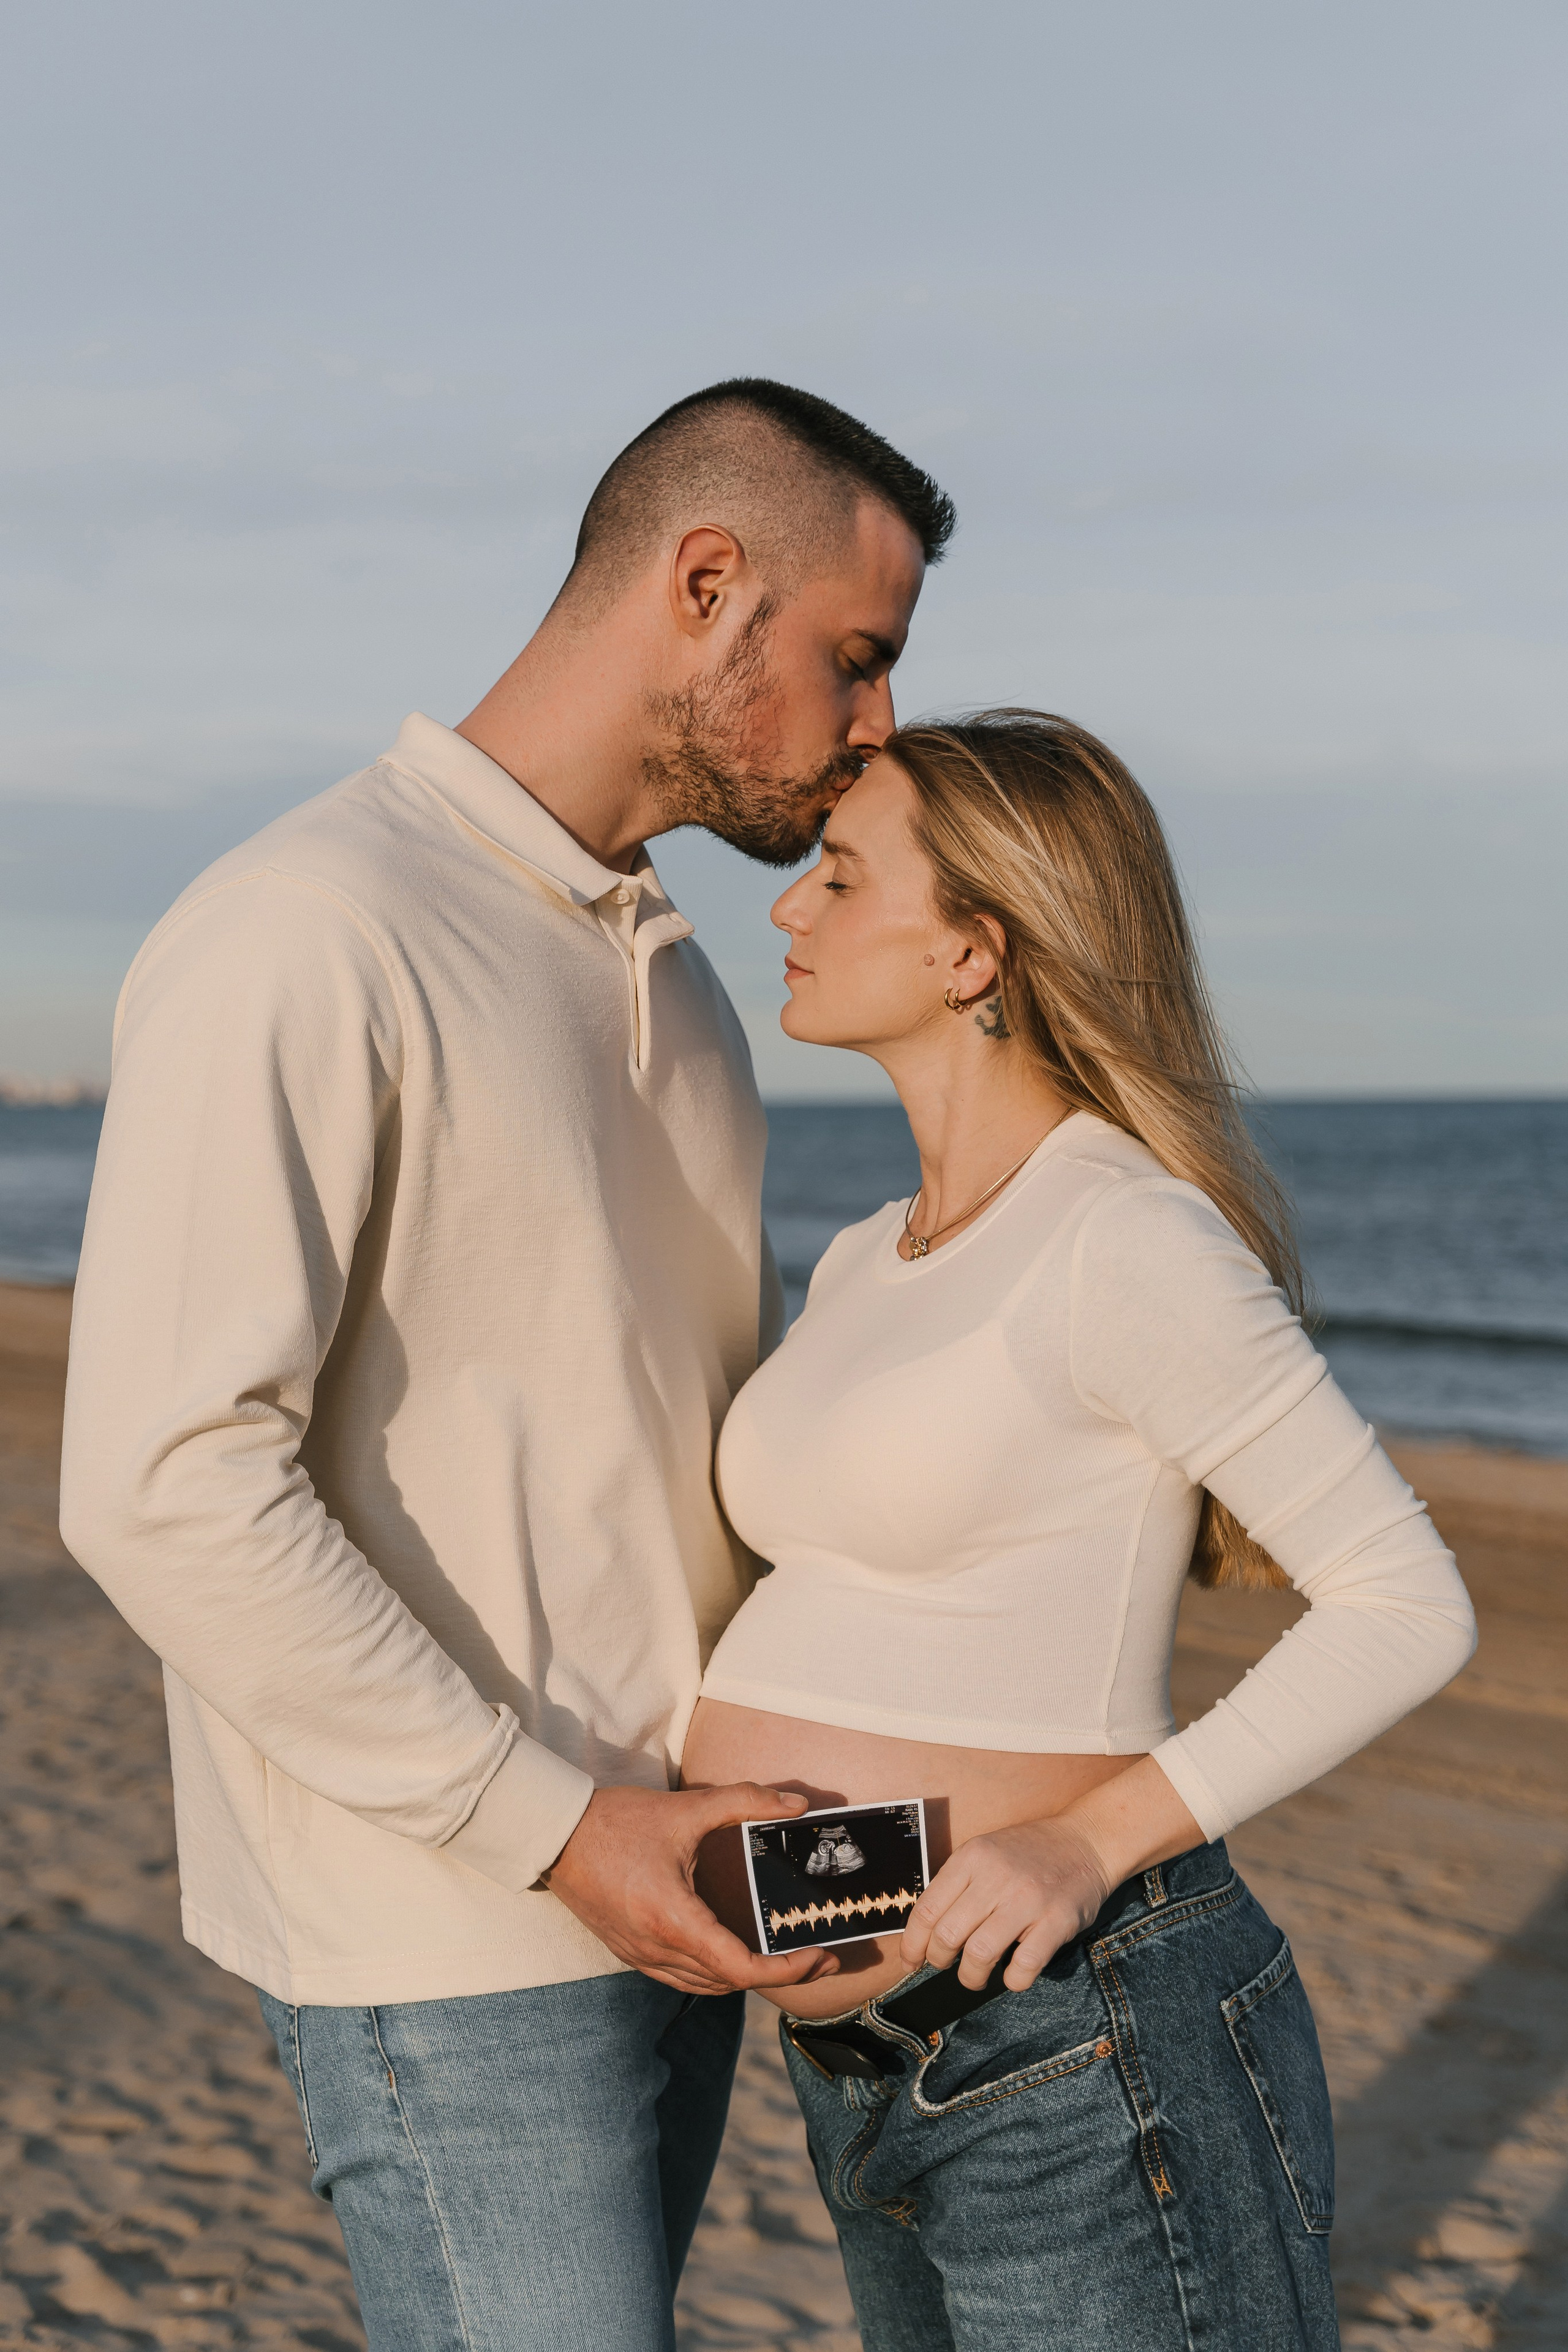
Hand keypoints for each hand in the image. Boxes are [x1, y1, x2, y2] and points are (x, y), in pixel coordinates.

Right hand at [544, 1783, 840, 1997]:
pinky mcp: (629, 1952)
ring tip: (783, 1957)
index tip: (819, 1954)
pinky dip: (714, 1974)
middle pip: (730, 1984)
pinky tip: (731, 1951)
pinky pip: (681, 1980)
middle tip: (817, 1954)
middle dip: (780, 1976)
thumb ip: (745, 1801)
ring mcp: (640, 1956)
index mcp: (673, 1919)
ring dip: (746, 1979)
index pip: (741, 1968)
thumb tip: (797, 1803)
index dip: (787, 1970)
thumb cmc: (616, 1820)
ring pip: (705, 1988)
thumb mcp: (686, 1808)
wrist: (554, 1834)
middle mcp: (656, 1949)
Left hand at [898, 1760, 1204, 1992]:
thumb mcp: (985, 1852)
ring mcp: (1027, 1900)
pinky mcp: (1057, 1921)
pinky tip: (1013, 1974)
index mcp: (971, 1858)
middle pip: (947, 1935)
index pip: (926, 1910)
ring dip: (971, 1976)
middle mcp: (995, 1876)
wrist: (1086, 1840)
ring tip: (975, 1977)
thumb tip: (924, 1932)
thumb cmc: (1030, 1853)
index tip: (910, 1962)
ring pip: (979, 1954)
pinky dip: (1013, 1980)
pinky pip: (1023, 1966)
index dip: (912, 1945)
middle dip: (939, 1961)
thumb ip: (957, 1885)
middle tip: (946, 1965)